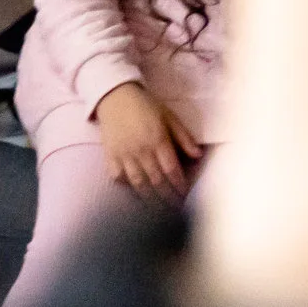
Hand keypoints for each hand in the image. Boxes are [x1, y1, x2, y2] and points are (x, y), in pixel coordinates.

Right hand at [93, 80, 199, 202]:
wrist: (115, 97)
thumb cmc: (147, 106)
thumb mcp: (170, 117)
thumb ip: (183, 137)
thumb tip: (198, 156)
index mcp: (158, 139)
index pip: (171, 168)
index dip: (178, 184)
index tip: (185, 195)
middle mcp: (140, 150)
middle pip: (155, 179)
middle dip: (166, 196)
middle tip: (174, 208)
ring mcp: (123, 154)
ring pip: (137, 182)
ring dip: (148, 197)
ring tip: (157, 209)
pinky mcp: (109, 156)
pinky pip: (117, 177)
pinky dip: (126, 186)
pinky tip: (134, 193)